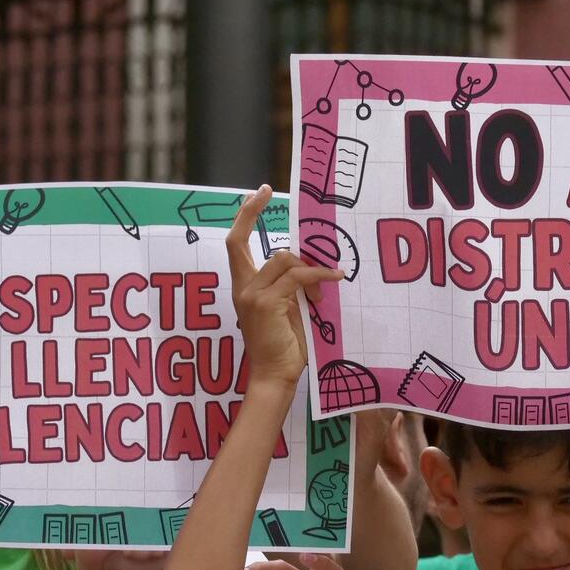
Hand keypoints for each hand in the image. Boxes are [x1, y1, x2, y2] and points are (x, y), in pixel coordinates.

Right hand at [226, 186, 341, 392]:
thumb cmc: (284, 347)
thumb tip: (309, 266)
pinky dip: (318, 276)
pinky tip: (334, 278)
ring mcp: (251, 294)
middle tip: (274, 198)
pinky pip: (297, 277)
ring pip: (283, 260)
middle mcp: (242, 287)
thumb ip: (290, 287)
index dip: (244, 216)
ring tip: (321, 295)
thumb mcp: (287, 310)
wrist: (275, 375)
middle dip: (255, 213)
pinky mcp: (266, 303)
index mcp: (244, 287)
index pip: (235, 243)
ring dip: (309, 271)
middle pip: (251, 243)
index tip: (256, 193)